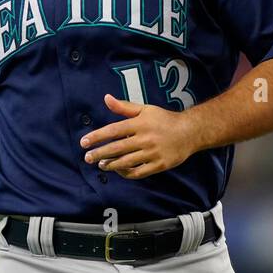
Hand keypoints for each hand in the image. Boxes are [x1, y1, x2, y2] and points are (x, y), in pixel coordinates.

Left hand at [80, 94, 198, 179]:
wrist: (189, 132)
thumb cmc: (164, 119)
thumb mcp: (145, 109)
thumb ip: (124, 107)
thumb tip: (106, 98)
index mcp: (140, 123)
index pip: (113, 130)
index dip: (97, 137)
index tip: (84, 142)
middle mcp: (145, 138)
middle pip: (117, 148)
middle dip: (99, 153)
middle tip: (87, 157)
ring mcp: (152, 153)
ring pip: (126, 162)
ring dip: (110, 165)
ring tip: (101, 164)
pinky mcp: (159, 165)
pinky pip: (138, 172)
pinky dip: (126, 173)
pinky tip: (119, 171)